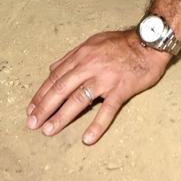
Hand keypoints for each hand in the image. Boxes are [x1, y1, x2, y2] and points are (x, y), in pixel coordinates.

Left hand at [26, 29, 170, 144]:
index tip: (31, 108)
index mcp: (81, 55)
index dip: (41, 94)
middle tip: (32, 123)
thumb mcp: (92, 42)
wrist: (149, 43)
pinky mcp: (121, 89)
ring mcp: (105, 79)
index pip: (55, 77)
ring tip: (49, 130)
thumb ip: (72, 56)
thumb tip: (52, 69)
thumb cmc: (121, 43)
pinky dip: (97, 125)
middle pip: (61, 89)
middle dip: (44, 107)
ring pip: (78, 100)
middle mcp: (89, 66)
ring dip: (61, 116)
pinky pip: (107, 110)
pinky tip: (87, 139)